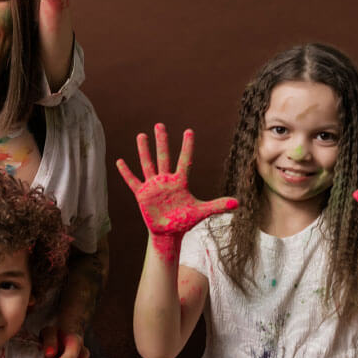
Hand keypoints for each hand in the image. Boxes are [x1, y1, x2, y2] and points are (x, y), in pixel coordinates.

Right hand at [116, 124, 236, 261]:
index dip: (187, 147)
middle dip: (162, 141)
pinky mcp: (142, 195)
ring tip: (141, 135)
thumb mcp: (201, 212)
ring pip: (148, 164)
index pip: (185, 161)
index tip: (189, 131)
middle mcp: (166, 180)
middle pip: (164, 157)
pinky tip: (120, 161)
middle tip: (159, 125)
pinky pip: (133, 181)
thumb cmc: (184, 221)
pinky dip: (126, 172)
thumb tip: (238, 203)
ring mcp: (153, 186)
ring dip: (144, 150)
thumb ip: (217, 206)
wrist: (168, 233)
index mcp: (180, 182)